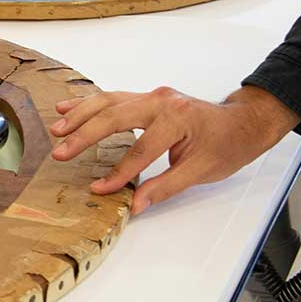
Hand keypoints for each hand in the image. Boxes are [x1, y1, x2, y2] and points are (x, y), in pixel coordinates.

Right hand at [49, 86, 300, 214]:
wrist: (244, 122)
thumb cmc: (227, 145)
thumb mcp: (201, 171)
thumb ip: (165, 186)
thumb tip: (135, 205)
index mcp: (177, 118)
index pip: (140, 150)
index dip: (118, 173)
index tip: (99, 189)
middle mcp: (161, 101)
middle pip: (114, 117)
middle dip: (84, 136)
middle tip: (61, 153)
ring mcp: (152, 96)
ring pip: (107, 101)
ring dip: (80, 115)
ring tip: (56, 129)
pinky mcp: (146, 98)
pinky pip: (112, 98)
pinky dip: (88, 103)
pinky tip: (67, 108)